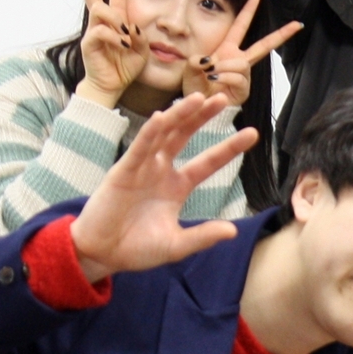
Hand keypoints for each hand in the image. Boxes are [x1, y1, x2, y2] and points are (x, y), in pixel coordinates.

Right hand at [69, 93, 253, 280]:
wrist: (101, 255)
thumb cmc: (136, 249)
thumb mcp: (176, 245)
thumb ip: (202, 237)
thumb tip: (232, 231)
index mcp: (177, 187)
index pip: (207, 162)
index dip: (228, 148)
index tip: (252, 133)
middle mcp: (161, 171)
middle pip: (186, 136)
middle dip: (203, 117)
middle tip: (223, 98)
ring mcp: (142, 168)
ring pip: (164, 135)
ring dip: (180, 115)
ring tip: (199, 98)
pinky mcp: (122, 172)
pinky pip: (139, 148)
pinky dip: (149, 133)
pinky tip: (162, 117)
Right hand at [76, 0, 149, 107]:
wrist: (112, 86)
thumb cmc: (125, 67)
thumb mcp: (142, 50)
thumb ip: (140, 36)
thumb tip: (131, 26)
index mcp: (116, 20)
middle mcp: (102, 22)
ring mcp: (93, 31)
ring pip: (99, 8)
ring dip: (115, 17)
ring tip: (126, 34)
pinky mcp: (88, 43)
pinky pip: (100, 31)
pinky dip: (114, 36)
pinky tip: (124, 44)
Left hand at [194, 0, 300, 106]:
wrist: (198, 108)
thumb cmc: (195, 87)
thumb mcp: (190, 68)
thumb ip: (196, 59)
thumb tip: (208, 60)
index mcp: (227, 50)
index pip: (240, 26)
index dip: (248, 11)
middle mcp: (238, 60)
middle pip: (263, 45)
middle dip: (280, 35)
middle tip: (296, 24)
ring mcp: (243, 75)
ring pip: (242, 63)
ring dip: (225, 66)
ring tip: (210, 73)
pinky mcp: (243, 89)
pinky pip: (239, 77)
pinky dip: (225, 76)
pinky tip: (215, 79)